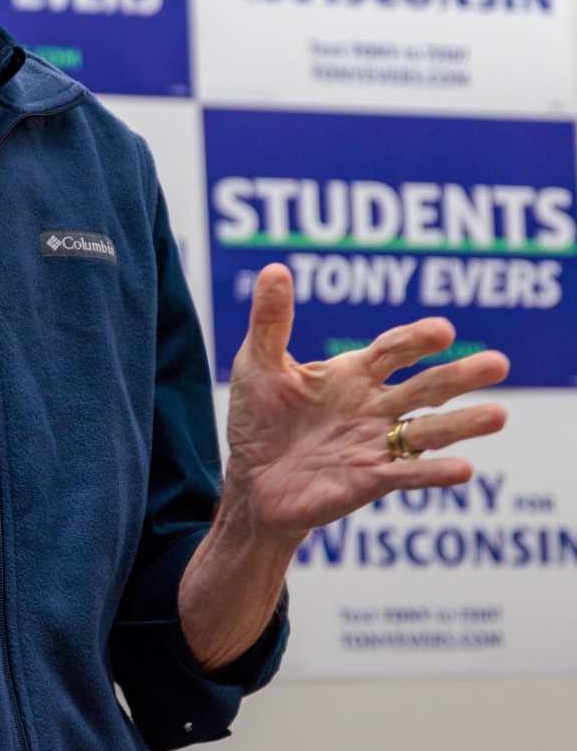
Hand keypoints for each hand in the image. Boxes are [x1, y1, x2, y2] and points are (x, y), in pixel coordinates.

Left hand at [224, 263, 509, 541]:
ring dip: (463, 423)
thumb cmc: (256, 419)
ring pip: (428, 430)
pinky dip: (434, 473)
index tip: (443, 331)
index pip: (394, 350)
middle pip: (425, 386)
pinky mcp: (369, 480)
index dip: (416, 339)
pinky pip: (407, 475)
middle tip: (500, 364)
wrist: (249, 482)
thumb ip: (271, 321)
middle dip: (460, 375)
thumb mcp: (258, 365)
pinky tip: (463, 469)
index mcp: (352, 373)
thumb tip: (274, 269)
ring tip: (498, 415)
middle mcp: (373, 406)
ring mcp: (376, 444)